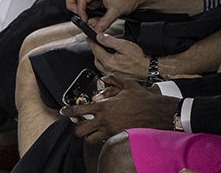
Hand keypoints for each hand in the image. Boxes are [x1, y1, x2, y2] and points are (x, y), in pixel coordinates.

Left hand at [62, 74, 177, 143]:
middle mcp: (104, 120)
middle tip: (78, 124)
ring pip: (90, 140)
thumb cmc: (143, 98)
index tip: (63, 111)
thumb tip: (103, 78)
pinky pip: (104, 142)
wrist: (158, 113)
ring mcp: (111, 131)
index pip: (78, 111)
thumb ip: (112, 79)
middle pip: (79, 131)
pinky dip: (101, 138)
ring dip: (88, 135)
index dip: (67, 111)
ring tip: (90, 130)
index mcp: (102, 106)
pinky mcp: (119, 137)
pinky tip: (103, 133)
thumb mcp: (127, 84)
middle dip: (76, 128)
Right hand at [66, 0, 141, 32]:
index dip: (80, 11)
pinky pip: (85, 3)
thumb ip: (104, 22)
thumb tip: (95, 29)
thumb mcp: (116, 12)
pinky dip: (86, 10)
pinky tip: (92, 17)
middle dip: (72, 5)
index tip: (84, 20)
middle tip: (78, 15)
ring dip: (78, 8)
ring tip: (85, 17)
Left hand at [89, 34, 149, 77]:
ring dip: (99, 57)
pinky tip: (110, 59)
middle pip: (96, 58)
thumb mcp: (124, 45)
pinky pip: (105, 69)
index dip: (92, 42)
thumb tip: (99, 37)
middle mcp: (108, 70)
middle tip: (98, 42)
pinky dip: (104, 63)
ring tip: (104, 50)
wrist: (149, 69)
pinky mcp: (116, 77)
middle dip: (95, 49)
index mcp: (108, 62)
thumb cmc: (139, 59)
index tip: (89, 37)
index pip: (95, 50)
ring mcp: (112, 75)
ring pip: (100, 64)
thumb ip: (109, 40)